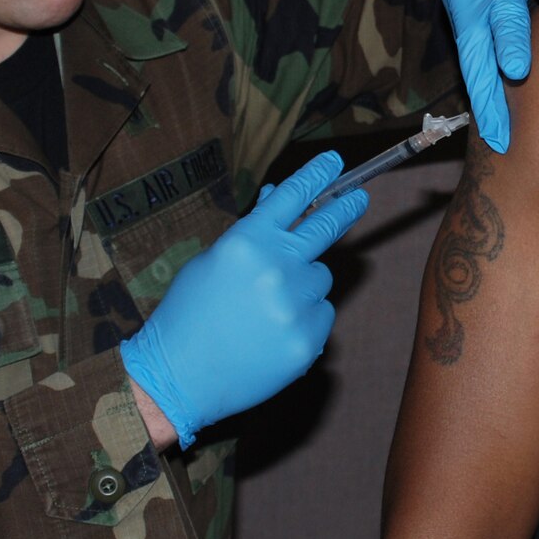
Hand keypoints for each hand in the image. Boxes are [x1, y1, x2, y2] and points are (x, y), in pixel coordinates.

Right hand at [120, 150, 368, 446]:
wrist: (179, 377)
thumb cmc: (188, 315)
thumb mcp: (211, 262)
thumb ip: (250, 234)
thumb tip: (275, 200)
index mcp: (248, 242)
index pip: (292, 196)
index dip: (316, 175)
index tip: (335, 161)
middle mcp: (277, 268)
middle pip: (326, 227)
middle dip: (345, 208)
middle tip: (359, 197)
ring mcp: (296, 305)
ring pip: (321, 279)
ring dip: (304, 285)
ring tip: (267, 307)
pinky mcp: (308, 339)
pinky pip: (322, 315)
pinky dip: (305, 319)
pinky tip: (273, 333)